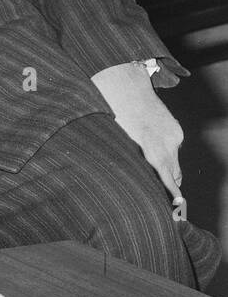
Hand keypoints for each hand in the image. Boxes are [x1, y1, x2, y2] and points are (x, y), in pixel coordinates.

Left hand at [92, 61, 183, 203]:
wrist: (127, 90)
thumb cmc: (117, 119)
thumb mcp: (121, 144)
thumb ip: (132, 161)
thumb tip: (137, 177)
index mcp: (153, 151)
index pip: (167, 179)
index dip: (173, 194)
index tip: (179, 205)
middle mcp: (168, 146)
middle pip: (175, 174)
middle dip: (169, 184)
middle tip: (162, 196)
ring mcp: (174, 137)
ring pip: (175, 161)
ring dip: (167, 168)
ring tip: (153, 171)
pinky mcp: (176, 130)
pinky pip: (174, 147)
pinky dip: (166, 152)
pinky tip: (151, 146)